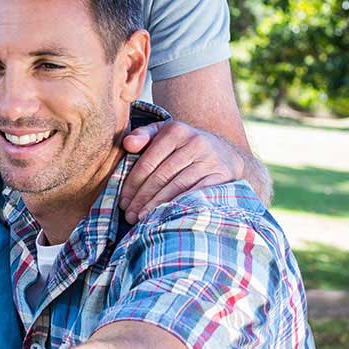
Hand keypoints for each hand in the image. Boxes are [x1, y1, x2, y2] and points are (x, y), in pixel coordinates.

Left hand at [119, 120, 243, 223]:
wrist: (226, 154)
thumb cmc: (184, 145)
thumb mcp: (164, 133)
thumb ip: (143, 135)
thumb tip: (128, 144)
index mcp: (176, 130)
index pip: (147, 162)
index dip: (132, 184)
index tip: (123, 201)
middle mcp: (195, 142)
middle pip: (161, 176)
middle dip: (142, 198)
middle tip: (129, 215)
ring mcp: (210, 160)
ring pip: (177, 187)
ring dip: (156, 205)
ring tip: (142, 218)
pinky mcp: (222, 176)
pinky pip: (196, 194)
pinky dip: (179, 206)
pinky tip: (165, 216)